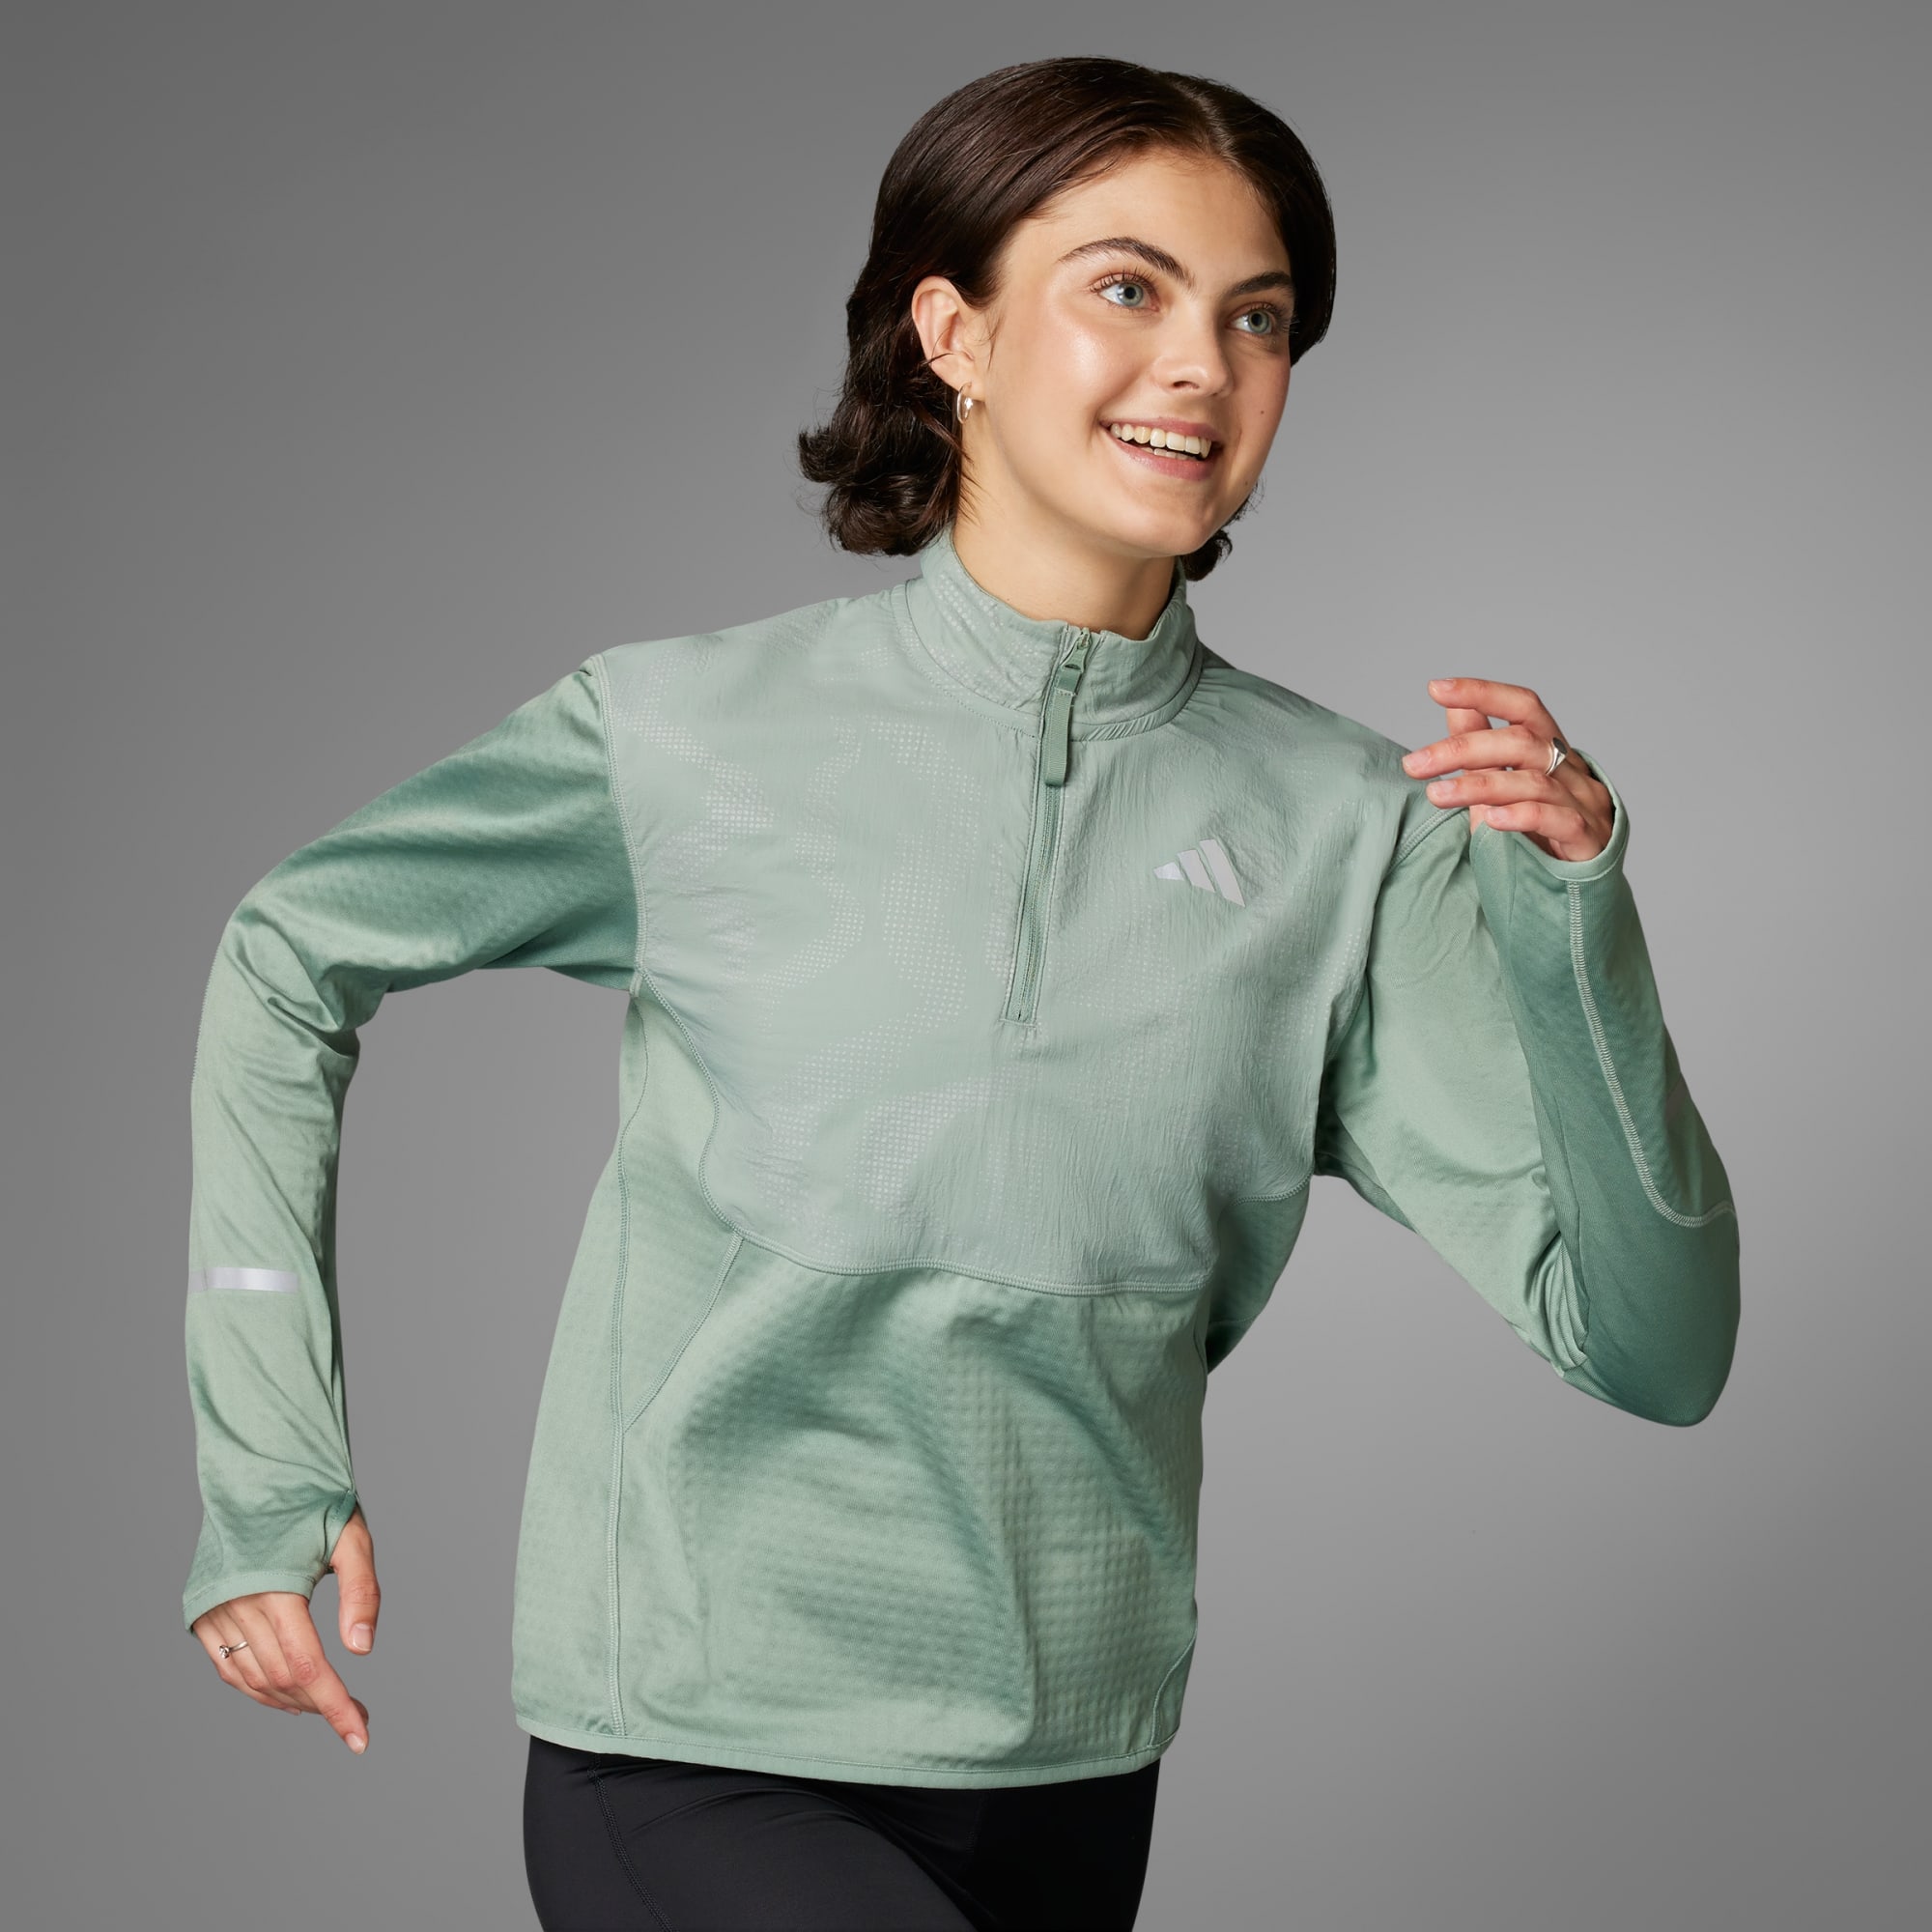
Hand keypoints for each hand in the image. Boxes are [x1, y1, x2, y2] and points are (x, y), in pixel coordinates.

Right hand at [191, 1505, 380, 1753]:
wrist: (259, 1477)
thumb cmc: (314, 1505)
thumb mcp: (352, 1539)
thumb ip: (361, 1592)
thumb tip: (363, 1650)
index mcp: (274, 1588)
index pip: (307, 1666)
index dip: (335, 1707)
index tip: (360, 1738)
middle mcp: (237, 1605)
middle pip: (282, 1680)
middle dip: (322, 1705)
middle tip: (357, 1716)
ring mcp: (214, 1612)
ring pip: (252, 1680)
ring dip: (291, 1702)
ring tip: (328, 1706)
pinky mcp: (202, 1614)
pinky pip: (230, 1669)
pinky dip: (259, 1688)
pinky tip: (288, 1693)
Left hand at [1401, 677, 1614, 862]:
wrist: (1576, 892)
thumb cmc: (1538, 836)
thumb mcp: (1502, 787)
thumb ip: (1481, 748)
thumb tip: (1455, 705)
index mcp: (1553, 752)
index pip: (1523, 707)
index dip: (1484, 693)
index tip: (1436, 689)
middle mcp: (1572, 771)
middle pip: (1521, 743)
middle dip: (1464, 749)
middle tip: (1414, 764)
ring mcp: (1585, 804)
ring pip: (1533, 781)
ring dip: (1479, 786)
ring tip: (1436, 795)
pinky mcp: (1589, 840)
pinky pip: (1558, 820)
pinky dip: (1522, 816)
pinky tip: (1490, 820)